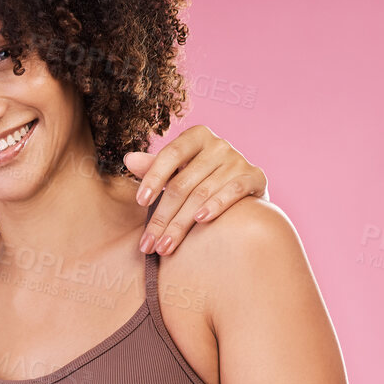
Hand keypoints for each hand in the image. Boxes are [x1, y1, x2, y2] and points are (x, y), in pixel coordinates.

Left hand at [124, 125, 268, 256]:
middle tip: (148, 244)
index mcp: (196, 137)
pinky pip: (233, 191)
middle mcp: (218, 145)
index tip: (140, 202)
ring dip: (180, 224)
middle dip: (162, 217)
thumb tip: (129, 159)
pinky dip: (216, 204)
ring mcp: (237, 160)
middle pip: (183, 183)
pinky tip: (201, 220)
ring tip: (165, 246)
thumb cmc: (202, 179)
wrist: (244, 190)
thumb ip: (155, 167)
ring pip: (202, 193)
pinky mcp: (255, 176)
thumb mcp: (178, 171)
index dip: (153, 177)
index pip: (170, 154)